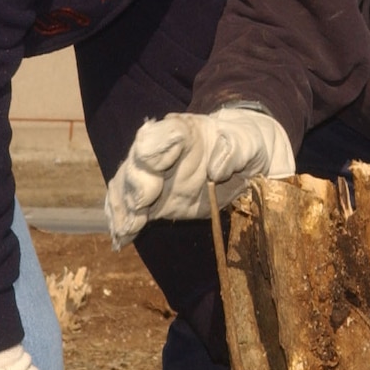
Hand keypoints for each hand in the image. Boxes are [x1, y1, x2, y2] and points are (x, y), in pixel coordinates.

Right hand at [102, 107, 295, 246]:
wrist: (243, 162)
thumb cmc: (245, 145)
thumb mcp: (248, 143)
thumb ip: (233, 151)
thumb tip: (215, 170)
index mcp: (182, 131)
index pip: (160, 135)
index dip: (156, 148)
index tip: (155, 164)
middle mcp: (160, 153)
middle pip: (137, 163)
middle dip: (136, 182)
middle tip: (141, 202)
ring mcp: (153, 178)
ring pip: (127, 186)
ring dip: (124, 207)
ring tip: (126, 228)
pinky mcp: (152, 203)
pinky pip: (130, 210)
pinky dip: (122, 222)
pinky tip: (121, 237)